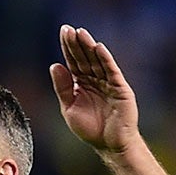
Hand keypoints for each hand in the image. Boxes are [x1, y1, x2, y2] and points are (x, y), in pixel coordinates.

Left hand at [50, 25, 140, 154]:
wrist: (110, 145)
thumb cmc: (91, 129)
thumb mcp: (69, 108)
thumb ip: (62, 88)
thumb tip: (54, 65)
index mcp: (82, 83)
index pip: (74, 61)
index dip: (68, 47)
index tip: (63, 31)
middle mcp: (95, 80)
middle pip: (84, 57)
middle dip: (76, 43)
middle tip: (68, 29)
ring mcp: (108, 82)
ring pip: (97, 61)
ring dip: (89, 47)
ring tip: (81, 33)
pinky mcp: (120, 88)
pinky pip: (111, 71)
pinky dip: (105, 59)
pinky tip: (98, 48)